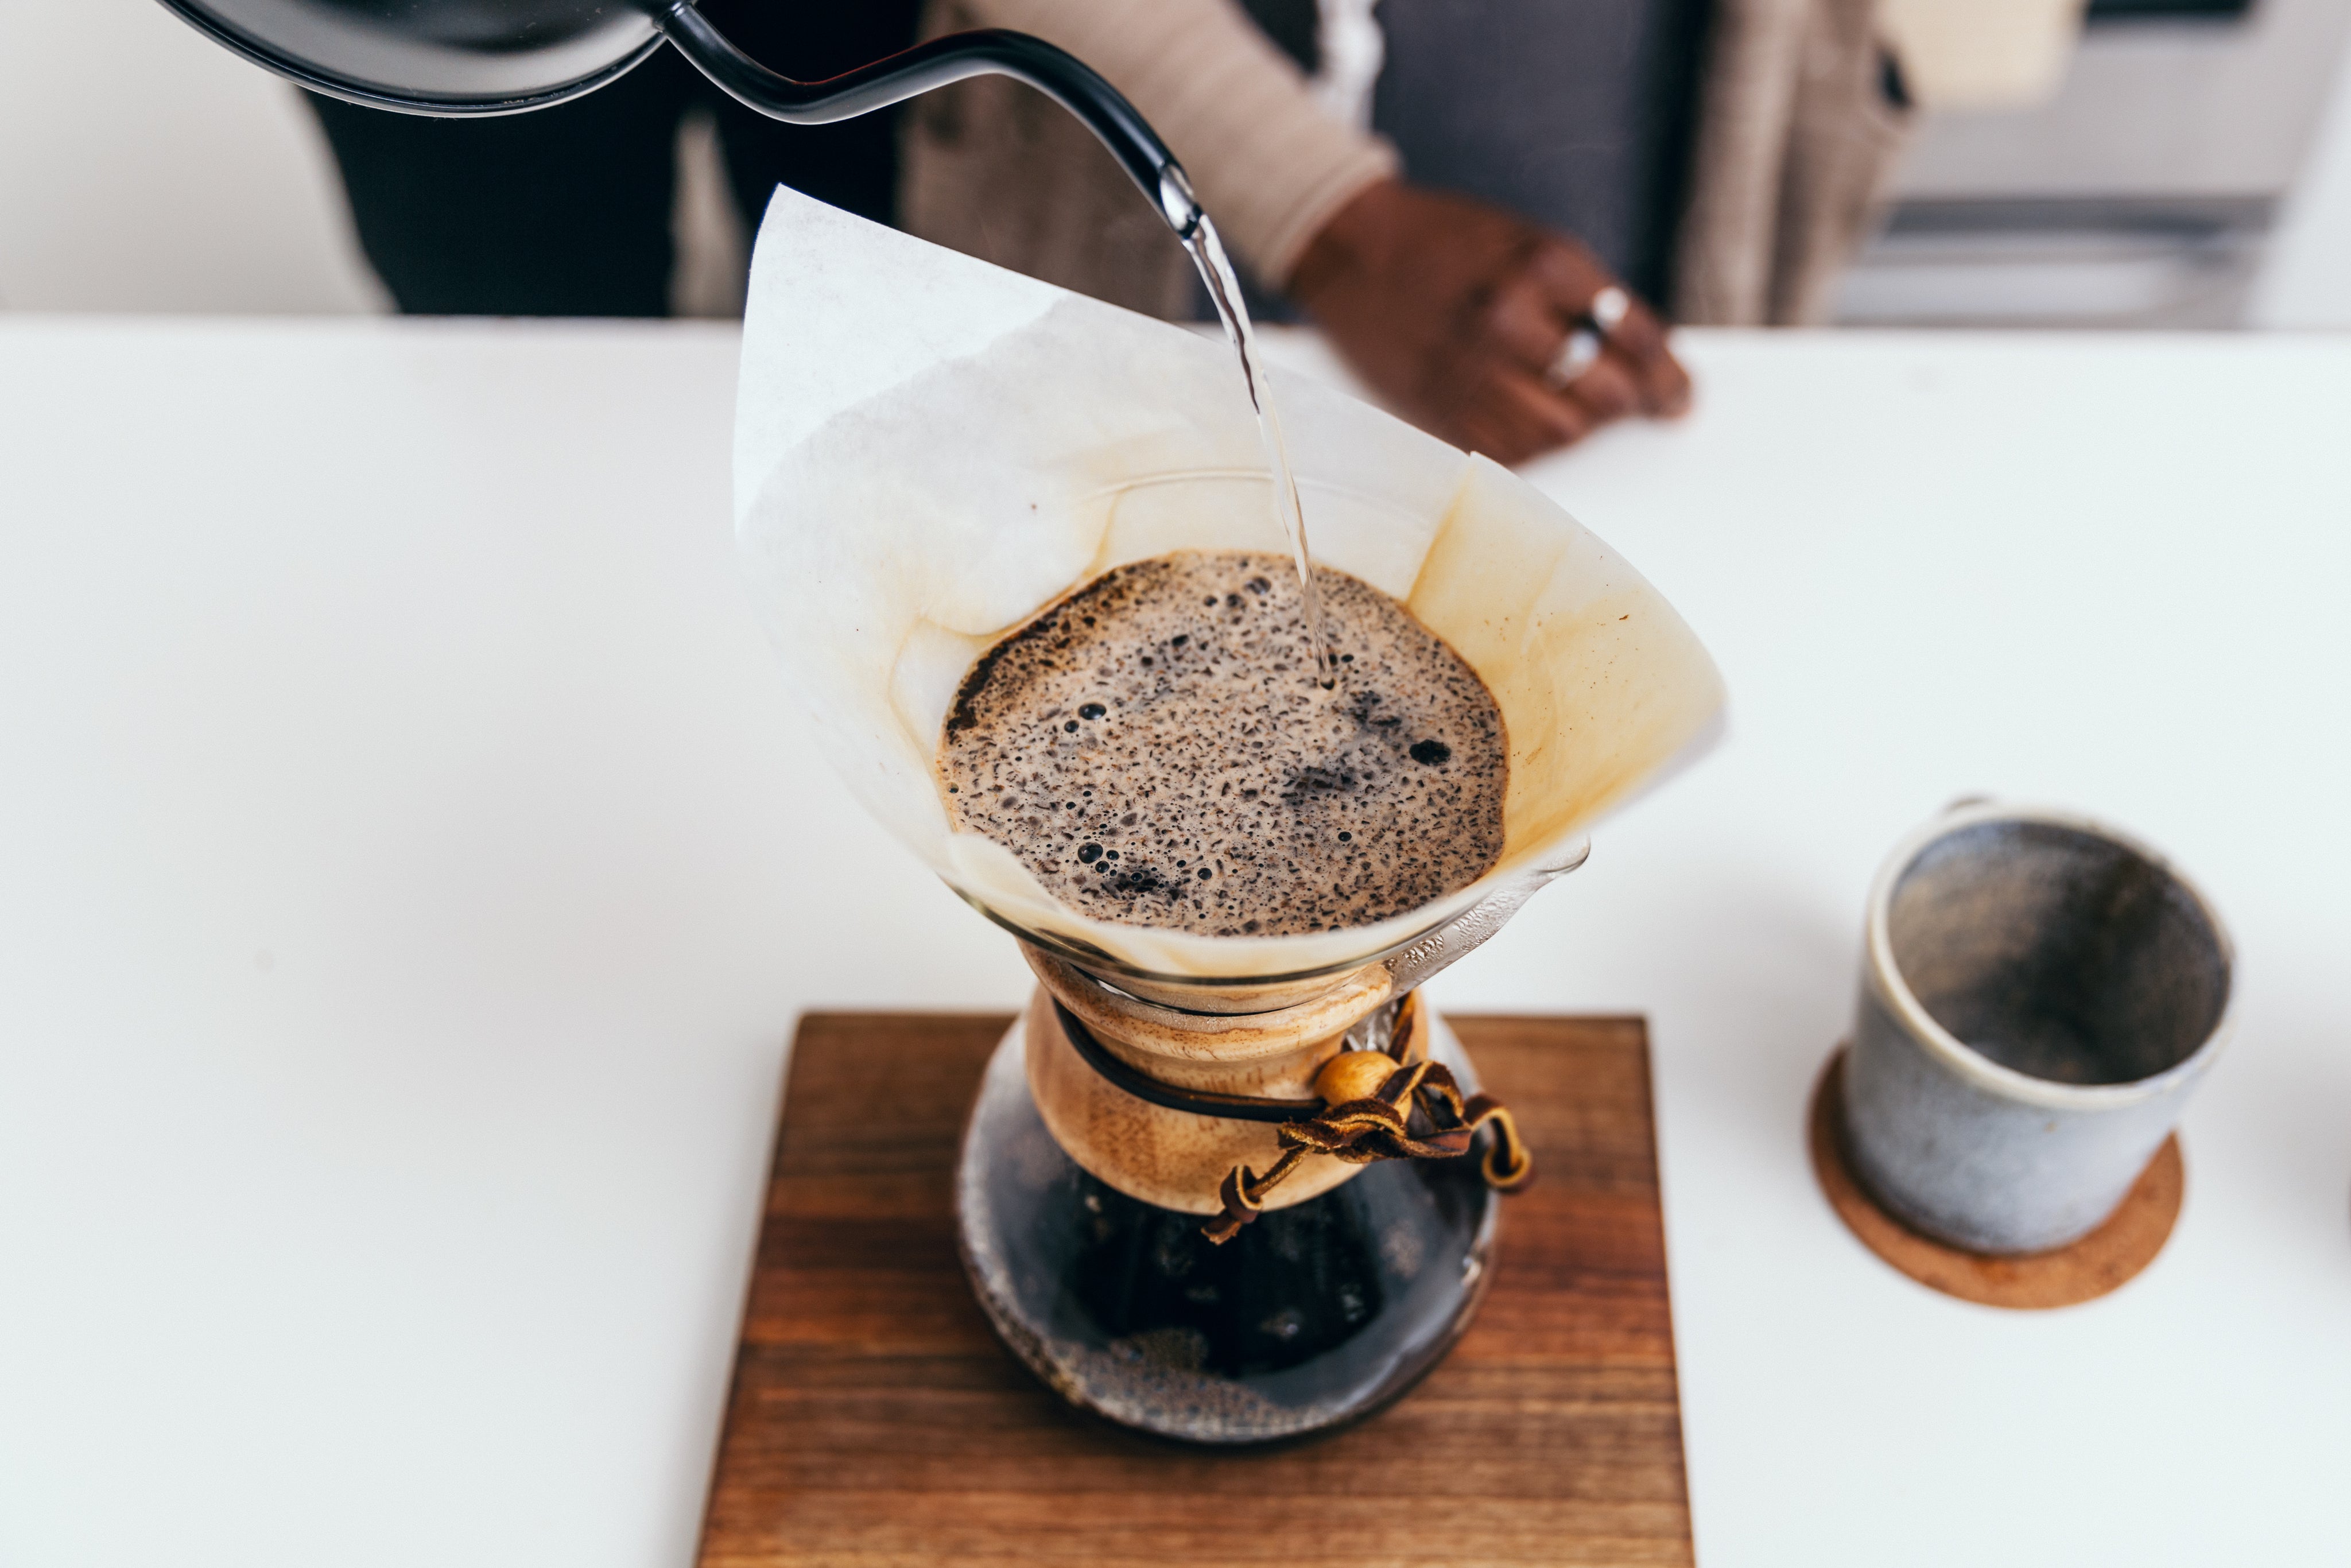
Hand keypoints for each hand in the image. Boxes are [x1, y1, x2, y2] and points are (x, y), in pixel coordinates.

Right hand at [1286, 180, 1691, 464]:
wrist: (1353, 249)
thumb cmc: (1449, 242)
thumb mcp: (1526, 240)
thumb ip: (1582, 294)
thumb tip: (1646, 361)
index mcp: (1543, 263)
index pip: (1634, 335)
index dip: (1668, 374)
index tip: (1680, 395)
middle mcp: (1510, 316)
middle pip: (1607, 393)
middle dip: (1629, 403)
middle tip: (1637, 404)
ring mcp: (1473, 368)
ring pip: (1564, 431)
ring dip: (1580, 425)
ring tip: (1574, 406)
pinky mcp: (1442, 407)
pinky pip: (1514, 450)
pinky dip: (1533, 442)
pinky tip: (1527, 416)